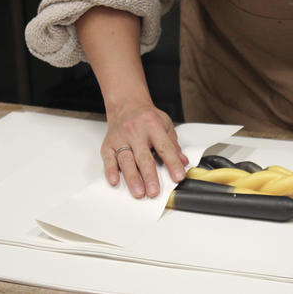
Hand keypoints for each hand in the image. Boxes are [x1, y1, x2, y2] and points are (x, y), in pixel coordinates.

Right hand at [76, 6, 187, 197]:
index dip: (174, 160)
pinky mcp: (109, 142)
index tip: (181, 176)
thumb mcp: (167, 124)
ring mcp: (120, 136)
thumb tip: (185, 163)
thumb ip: (175, 144)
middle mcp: (137, 130)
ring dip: (132, 177)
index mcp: (155, 124)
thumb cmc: (149, 114)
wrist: (125, 99)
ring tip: (137, 193)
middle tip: (156, 191)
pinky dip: (109, 170)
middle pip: (144, 154)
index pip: (166, 144)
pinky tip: (113, 182)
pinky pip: (107, 157)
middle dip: (151, 174)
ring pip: (125, 159)